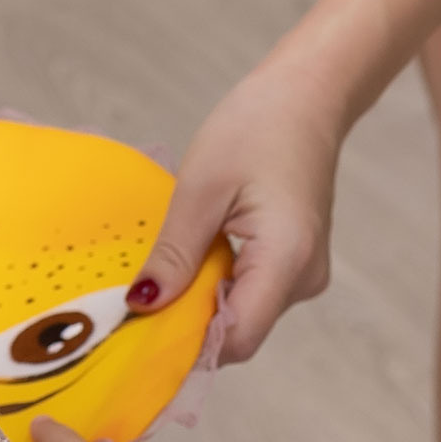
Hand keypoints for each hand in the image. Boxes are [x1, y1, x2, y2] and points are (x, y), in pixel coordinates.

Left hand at [125, 57, 342, 366]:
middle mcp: (304, 278)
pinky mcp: (297, 262)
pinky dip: (218, 284)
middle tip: (133, 305)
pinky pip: (252, 290)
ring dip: (201, 302)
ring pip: (244, 312)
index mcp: (285, 260)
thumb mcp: (201, 188)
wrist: (307, 95)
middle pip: (239, 330)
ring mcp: (304, 273)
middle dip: (188, 324)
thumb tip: (142, 305)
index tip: (136, 337)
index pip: (237, 337)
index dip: (187, 346)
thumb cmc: (256, 128)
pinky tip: (190, 259)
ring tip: (159, 274)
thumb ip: (175, 254)